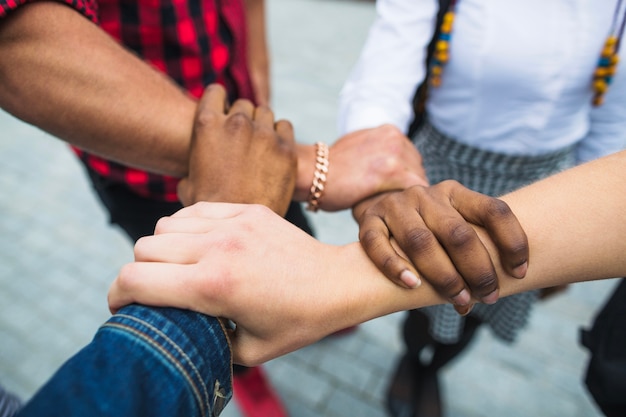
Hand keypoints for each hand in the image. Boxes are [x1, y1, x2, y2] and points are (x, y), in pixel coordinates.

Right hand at [108, 202, 358, 364]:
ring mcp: (232, 223)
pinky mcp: (246, 209)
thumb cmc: (297, 322)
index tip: (122, 307)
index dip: (116, 296)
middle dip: (138, 273)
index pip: (135, 280)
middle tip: (153, 290)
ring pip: (164, 225)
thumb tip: (174, 333)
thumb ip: (201, 340)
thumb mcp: (246, 351)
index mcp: (214, 286)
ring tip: (179, 266)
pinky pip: (193, 210)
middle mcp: (217, 248)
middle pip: (143, 248)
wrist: (337, 283)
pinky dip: (186, 227)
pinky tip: (200, 244)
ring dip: (161, 248)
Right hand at [177, 84, 295, 215]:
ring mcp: (263, 133)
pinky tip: (274, 150)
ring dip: (261, 124)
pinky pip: (284, 126)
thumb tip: (190, 170)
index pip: (215, 92)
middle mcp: (236, 122)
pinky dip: (279, 134)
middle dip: (242, 118)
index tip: (222, 113)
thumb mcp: (188, 184)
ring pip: (265, 112)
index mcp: (207, 125)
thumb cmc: (210, 209)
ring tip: (258, 145)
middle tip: (241, 139)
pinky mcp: (286, 147)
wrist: (240, 228)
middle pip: (243, 105)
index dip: (219, 102)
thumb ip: (193, 164)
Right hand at [296, 124, 428, 210]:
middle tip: (398, 209)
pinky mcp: (393, 172)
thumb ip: (376, 153)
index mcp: (389, 131)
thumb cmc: (329, 169)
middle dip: (408, 189)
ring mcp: (396, 153)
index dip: (405, 178)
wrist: (311, 172)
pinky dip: (410, 206)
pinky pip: (415, 191)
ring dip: (410, 199)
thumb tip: (385, 169)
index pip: (411, 158)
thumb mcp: (357, 148)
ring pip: (419, 181)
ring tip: (398, 215)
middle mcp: (396, 138)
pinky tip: (400, 217)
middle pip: (418, 168)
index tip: (396, 195)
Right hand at [353, 181, 528, 312]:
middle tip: (488, 297)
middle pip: (458, 233)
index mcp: (455, 193)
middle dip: (478, 271)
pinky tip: (412, 286)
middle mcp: (426, 195)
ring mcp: (396, 206)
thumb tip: (495, 291)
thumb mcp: (454, 226)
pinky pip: (378, 244)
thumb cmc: (429, 230)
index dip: (513, 241)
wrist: (381, 208)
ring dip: (443, 277)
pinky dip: (394, 267)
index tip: (520, 273)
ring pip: (420, 242)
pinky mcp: (369, 220)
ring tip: (459, 302)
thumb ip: (473, 248)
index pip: (493, 210)